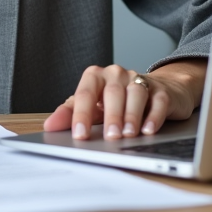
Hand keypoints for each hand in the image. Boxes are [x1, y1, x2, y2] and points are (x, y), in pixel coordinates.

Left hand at [42, 60, 206, 140]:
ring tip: (128, 135)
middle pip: (113, 92)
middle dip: (111, 116)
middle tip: (110, 137)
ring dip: (132, 115)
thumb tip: (49, 126)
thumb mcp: (92, 106)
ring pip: (136, 93)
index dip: (81, 113)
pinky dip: (153, 116)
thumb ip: (70, 114)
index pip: (86, 92)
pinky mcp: (162, 91)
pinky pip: (158, 100)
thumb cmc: (117, 100)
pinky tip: (149, 130)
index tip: (79, 134)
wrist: (156, 90)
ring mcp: (141, 80)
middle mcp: (118, 74)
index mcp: (97, 77)